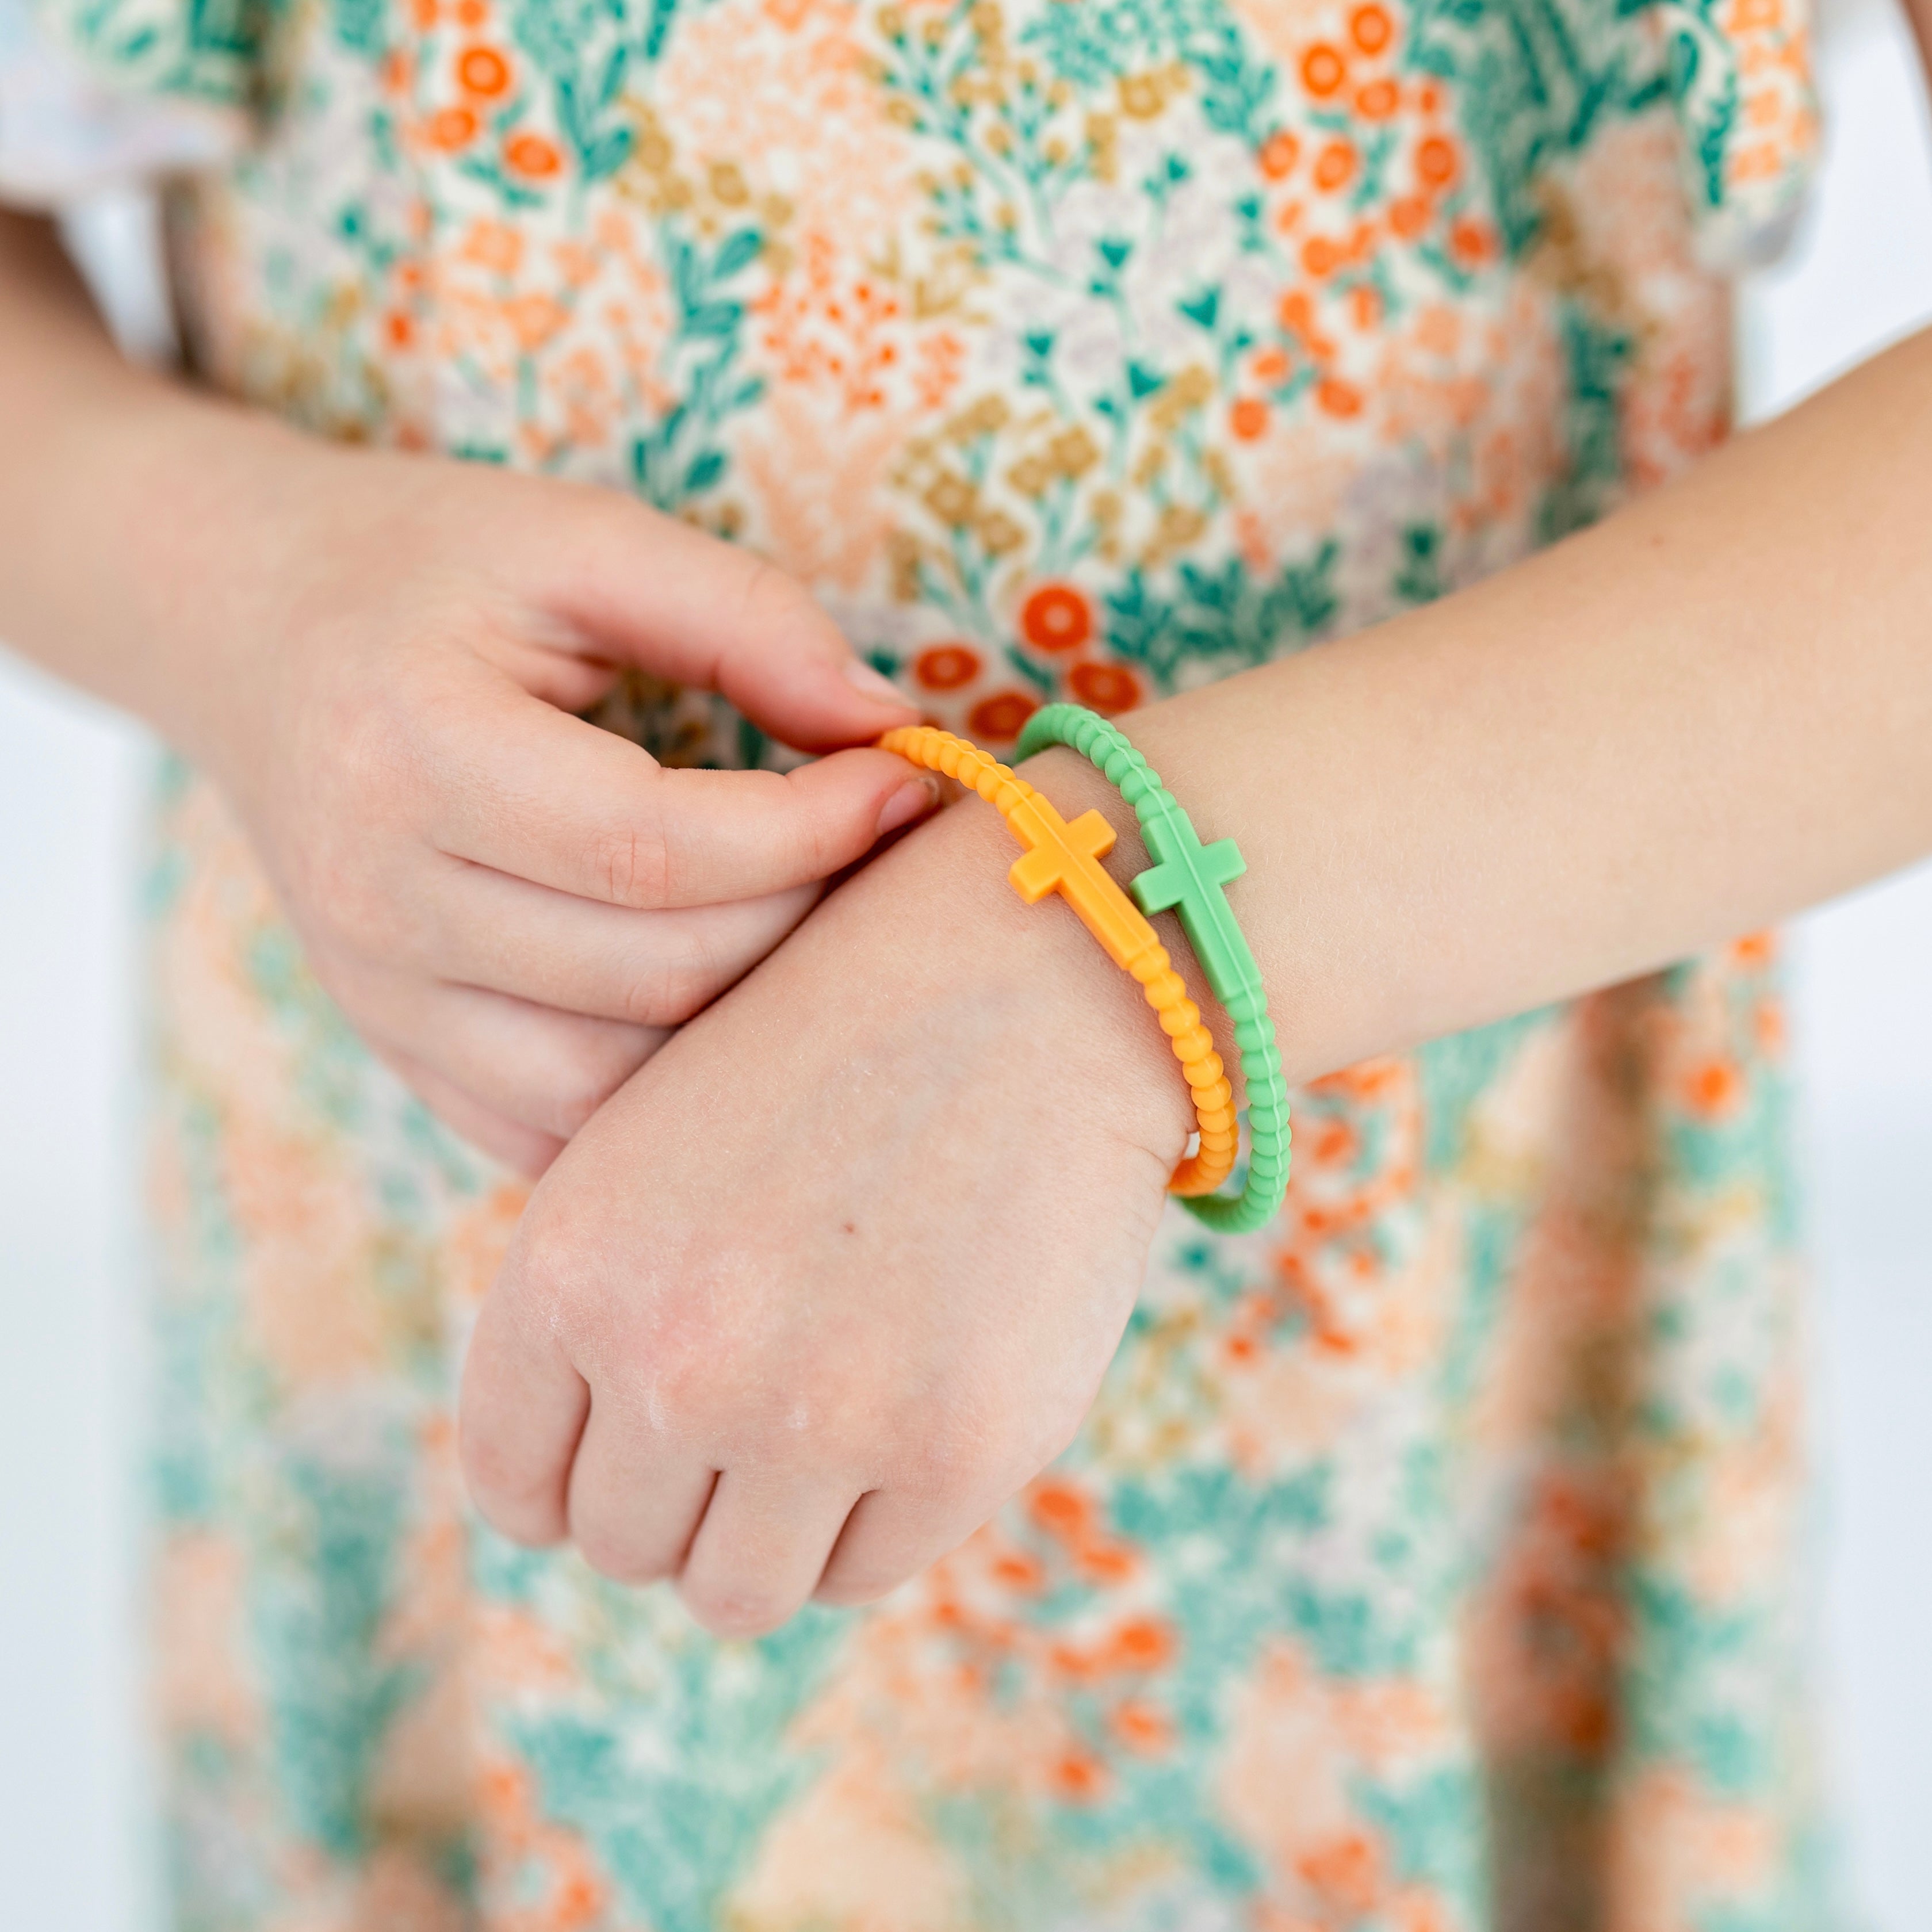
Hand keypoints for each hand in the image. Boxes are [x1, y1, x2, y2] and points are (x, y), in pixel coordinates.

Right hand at [169, 433, 932, 1172]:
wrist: (249, 634)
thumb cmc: (426, 569)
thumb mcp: (580, 538)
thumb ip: (745, 618)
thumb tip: (892, 726)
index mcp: (407, 749)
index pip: (653, 849)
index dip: (813, 829)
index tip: (905, 779)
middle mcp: (374, 898)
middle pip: (654, 972)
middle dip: (806, 917)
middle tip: (876, 846)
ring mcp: (379, 997)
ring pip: (615, 1083)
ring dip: (748, 1017)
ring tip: (808, 918)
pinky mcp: (399, 1050)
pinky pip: (557, 1131)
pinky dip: (662, 1092)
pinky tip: (722, 999)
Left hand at [458, 751, 1198, 1633]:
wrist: (1032, 973)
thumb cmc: (843, 1046)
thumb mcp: (655, 1141)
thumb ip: (605, 1307)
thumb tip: (588, 1484)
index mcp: (573, 1265)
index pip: (514, 1482)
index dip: (569, 1485)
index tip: (632, 1457)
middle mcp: (673, 1356)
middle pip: (624, 1547)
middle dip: (681, 1500)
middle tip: (758, 1419)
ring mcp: (817, 1414)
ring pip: (735, 1592)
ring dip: (770, 1533)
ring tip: (828, 1432)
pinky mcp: (958, 1448)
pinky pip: (866, 1569)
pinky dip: (880, 1514)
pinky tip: (916, 1402)